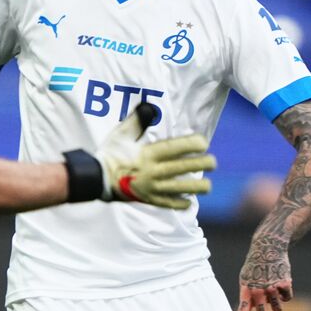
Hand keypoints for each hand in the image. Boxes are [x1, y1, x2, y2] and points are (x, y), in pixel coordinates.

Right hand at [96, 102, 215, 208]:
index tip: (203, 142)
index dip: (193, 144)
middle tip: (213, 162)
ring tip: (208, 186)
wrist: (96, 179)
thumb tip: (149, 107)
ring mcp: (152, 188)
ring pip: (181, 188)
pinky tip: (189, 201)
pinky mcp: (148, 199)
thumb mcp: (121, 134)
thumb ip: (137, 121)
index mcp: (149, 154)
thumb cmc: (110, 154)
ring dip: (197, 187)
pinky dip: (180, 203)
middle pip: (184, 168)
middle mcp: (153, 171)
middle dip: (202, 165)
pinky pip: (168, 203)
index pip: (177, 148)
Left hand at [236, 235, 291, 310]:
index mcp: (246, 291)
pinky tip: (281, 282)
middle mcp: (258, 291)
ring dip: (277, 303)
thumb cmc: (255, 266)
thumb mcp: (246, 280)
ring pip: (278, 309)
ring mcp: (272, 288)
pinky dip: (285, 294)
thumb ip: (247, 297)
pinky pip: (287, 298)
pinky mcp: (285, 284)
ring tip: (272, 289)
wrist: (268, 247)